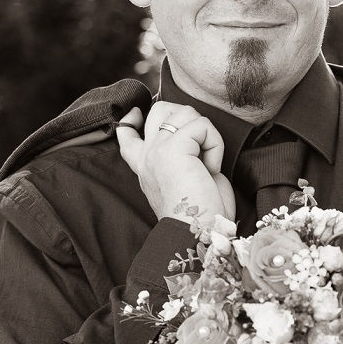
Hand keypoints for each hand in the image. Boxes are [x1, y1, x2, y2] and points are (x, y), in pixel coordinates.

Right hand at [116, 102, 235, 225]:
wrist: (199, 233)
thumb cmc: (201, 214)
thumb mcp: (187, 180)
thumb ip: (183, 157)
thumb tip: (196, 140)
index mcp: (146, 167)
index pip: (126, 134)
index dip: (132, 118)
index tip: (136, 113)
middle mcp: (147, 157)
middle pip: (160, 110)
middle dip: (187, 118)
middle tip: (200, 148)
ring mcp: (156, 150)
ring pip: (184, 112)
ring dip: (206, 134)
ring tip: (207, 163)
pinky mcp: (173, 148)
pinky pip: (202, 126)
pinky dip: (215, 145)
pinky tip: (211, 169)